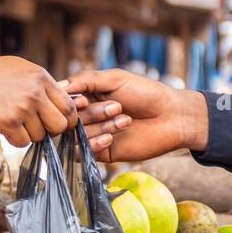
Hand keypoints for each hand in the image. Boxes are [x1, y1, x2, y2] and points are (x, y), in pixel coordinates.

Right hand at [0, 56, 75, 145]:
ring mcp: (22, 108)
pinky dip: (15, 139)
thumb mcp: (20, 69)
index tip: (58, 123)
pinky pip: (23, 142)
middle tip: (38, 127)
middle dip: (51, 131)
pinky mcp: (8, 122)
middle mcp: (35, 93)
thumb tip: (63, 100)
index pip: (69, 106)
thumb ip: (42, 84)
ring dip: (28, 134)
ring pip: (40, 136)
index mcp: (41, 77)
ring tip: (13, 121)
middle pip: (61, 125)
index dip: (67, 119)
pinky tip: (4, 127)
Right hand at [63, 69, 208, 162]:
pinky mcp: (103, 153)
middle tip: (117, 107)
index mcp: (89, 96)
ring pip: (77, 136)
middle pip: (70, 120)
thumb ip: (86, 80)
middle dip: (92, 114)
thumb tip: (58, 85)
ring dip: (99, 127)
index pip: (64, 101)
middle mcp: (88, 116)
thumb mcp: (115, 79)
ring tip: (124, 120)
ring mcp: (94, 135)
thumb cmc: (147, 93)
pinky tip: (111, 138)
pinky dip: (94, 145)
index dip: (70, 103)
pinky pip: (84, 153)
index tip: (85, 99)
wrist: (173, 118)